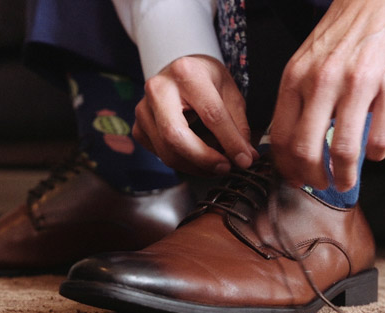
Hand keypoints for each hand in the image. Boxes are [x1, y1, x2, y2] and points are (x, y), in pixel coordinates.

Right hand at [133, 55, 257, 175]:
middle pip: (176, 136)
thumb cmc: (205, 79)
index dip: (230, 141)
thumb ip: (238, 124)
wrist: (179, 72)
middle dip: (204, 159)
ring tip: (216, 165)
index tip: (244, 160)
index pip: (210, 114)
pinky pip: (160, 155)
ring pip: (167, 151)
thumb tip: (246, 157)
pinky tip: (198, 158)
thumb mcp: (229, 91)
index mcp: (186, 72)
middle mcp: (158, 89)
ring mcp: (143, 109)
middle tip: (226, 168)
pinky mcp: (138, 127)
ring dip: (195, 166)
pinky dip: (183, 163)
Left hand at [270, 0, 384, 190]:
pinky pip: (382, 137)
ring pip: (345, 151)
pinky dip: (377, 154)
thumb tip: (295, 141)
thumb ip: (300, 96)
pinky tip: (376, 153)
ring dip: (345, 175)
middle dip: (312, 178)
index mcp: (296, 77)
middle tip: (321, 185)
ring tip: (347, 180)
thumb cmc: (348, 29)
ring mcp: (359, 84)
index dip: (287, 167)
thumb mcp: (309, 58)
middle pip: (307, 151)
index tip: (295, 178)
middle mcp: (323, 82)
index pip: (281, 137)